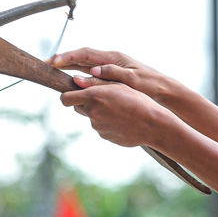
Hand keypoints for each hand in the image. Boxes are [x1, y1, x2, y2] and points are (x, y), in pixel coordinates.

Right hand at [49, 48, 175, 101]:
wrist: (163, 90)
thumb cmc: (150, 85)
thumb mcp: (132, 80)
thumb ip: (111, 75)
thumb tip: (90, 72)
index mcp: (113, 57)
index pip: (85, 53)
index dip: (68, 57)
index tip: (53, 62)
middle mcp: (109, 60)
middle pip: (80, 57)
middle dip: (62, 60)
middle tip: (45, 65)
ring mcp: (109, 67)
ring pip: (83, 65)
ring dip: (67, 67)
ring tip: (52, 71)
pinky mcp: (110, 75)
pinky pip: (89, 73)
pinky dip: (77, 74)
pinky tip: (69, 81)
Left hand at [61, 83, 175, 148]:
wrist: (153, 124)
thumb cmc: (137, 101)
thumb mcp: (118, 85)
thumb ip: (94, 83)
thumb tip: (75, 80)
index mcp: (93, 96)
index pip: (65, 98)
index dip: (68, 95)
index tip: (75, 93)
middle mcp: (91, 112)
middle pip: (77, 108)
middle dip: (85, 104)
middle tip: (103, 100)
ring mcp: (97, 126)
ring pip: (91, 118)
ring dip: (99, 114)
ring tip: (119, 111)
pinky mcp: (105, 136)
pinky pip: (101, 128)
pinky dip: (108, 124)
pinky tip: (122, 121)